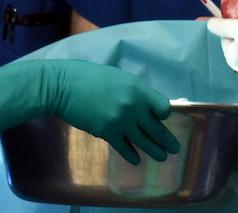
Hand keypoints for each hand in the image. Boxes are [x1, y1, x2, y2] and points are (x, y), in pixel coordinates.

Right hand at [0, 60, 179, 164]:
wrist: (62, 86)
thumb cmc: (88, 76)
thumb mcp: (117, 76)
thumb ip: (133, 91)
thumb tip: (143, 104)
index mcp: (137, 88)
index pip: (163, 107)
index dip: (164, 114)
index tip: (162, 118)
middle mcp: (133, 106)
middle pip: (157, 128)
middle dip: (167, 140)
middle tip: (175, 148)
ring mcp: (121, 121)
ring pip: (144, 142)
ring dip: (155, 151)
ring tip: (162, 157)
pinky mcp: (107, 133)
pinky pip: (125, 148)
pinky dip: (132, 155)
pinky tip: (136, 159)